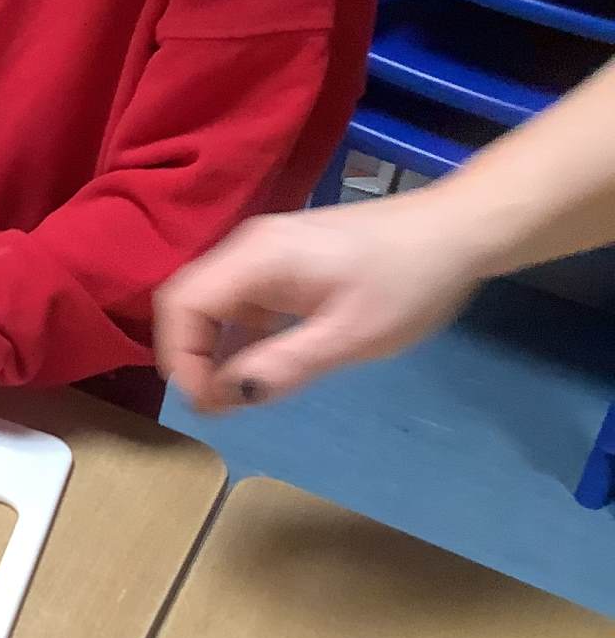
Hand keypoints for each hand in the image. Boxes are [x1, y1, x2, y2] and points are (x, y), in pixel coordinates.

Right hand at [154, 195, 482, 414]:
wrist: (458, 230)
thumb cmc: (408, 281)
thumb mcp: (351, 335)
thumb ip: (284, 365)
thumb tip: (224, 397)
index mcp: (256, 258)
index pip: (182, 302)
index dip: (179, 356)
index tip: (206, 403)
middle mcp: (248, 248)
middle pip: (188, 300)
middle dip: (190, 356)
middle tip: (216, 407)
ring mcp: (265, 253)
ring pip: (212, 303)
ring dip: (213, 349)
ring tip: (234, 397)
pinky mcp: (284, 262)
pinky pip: (241, 301)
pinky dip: (238, 336)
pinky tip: (260, 366)